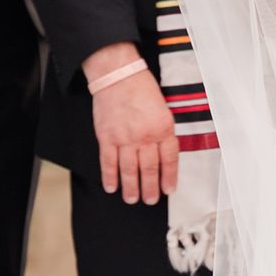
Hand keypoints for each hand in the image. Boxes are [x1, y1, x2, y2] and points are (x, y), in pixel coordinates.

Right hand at [87, 50, 177, 203]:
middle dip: (150, 188)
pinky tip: (112, 187)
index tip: (168, 189)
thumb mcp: (163, 109)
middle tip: (150, 199)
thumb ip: (164, 131)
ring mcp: (125, 138)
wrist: (118, 75)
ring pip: (129, 170)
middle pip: (149, 169)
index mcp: (163, 128)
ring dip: (131, 188)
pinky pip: (108, 163)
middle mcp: (145, 135)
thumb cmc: (141, 89)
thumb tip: (164, 155)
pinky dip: (110, 177)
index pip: (169, 160)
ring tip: (132, 199)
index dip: (169, 177)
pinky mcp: (107, 137)